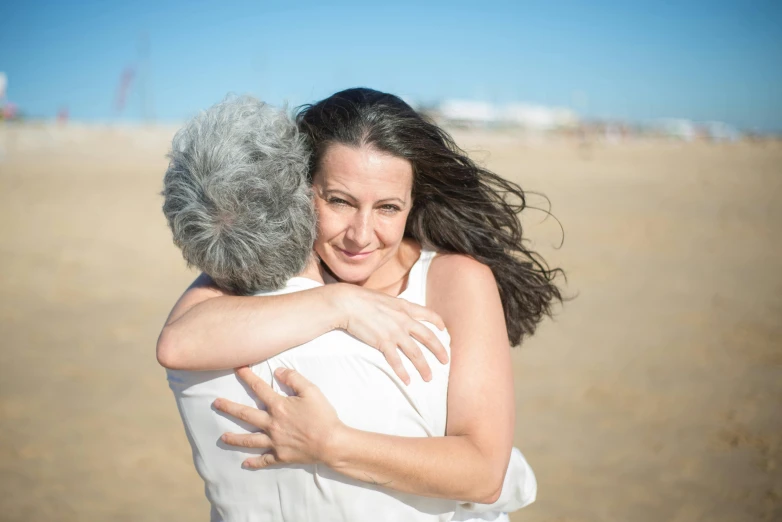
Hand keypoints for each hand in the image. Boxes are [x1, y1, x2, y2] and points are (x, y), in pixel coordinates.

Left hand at [213, 367, 342, 468]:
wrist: (331, 443)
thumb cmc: (323, 416)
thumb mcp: (311, 391)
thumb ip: (294, 379)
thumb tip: (278, 371)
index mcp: (279, 406)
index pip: (259, 388)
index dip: (247, 377)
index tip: (237, 368)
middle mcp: (272, 424)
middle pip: (246, 414)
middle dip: (229, 408)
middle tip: (216, 403)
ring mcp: (274, 442)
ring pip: (249, 440)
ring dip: (235, 438)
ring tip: (223, 437)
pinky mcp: (280, 456)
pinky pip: (264, 460)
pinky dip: (254, 462)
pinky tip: (244, 463)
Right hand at [329, 284, 448, 384]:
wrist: (348, 303)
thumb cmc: (362, 299)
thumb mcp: (385, 299)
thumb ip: (394, 307)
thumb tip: (397, 310)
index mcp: (405, 307)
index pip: (428, 314)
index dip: (438, 323)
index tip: (443, 330)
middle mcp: (404, 320)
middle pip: (428, 337)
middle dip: (439, 351)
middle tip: (446, 362)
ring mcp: (395, 332)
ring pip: (415, 353)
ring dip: (423, 367)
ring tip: (428, 378)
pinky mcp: (383, 342)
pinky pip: (396, 361)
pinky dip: (403, 372)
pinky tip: (407, 381)